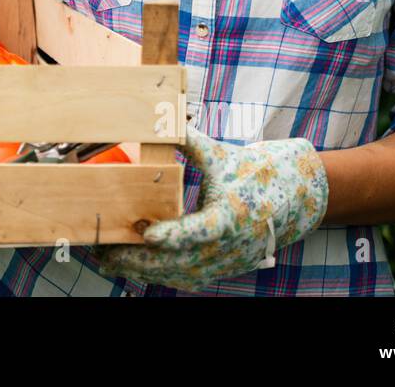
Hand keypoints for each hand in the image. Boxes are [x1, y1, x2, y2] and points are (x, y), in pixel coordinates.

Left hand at [94, 125, 328, 290]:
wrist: (291, 200)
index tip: (148, 233)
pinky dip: (157, 275)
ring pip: (178, 274)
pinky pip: (185, 278)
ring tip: (107, 259)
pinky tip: (130, 266)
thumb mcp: (222, 155)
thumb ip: (190, 141)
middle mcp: (228, 245)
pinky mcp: (220, 270)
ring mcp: (224, 262)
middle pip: (179, 261)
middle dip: (138, 259)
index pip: (201, 230)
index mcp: (231, 215)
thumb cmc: (253, 172)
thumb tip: (161, 116)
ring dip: (141, 270)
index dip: (174, 234)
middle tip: (102, 250)